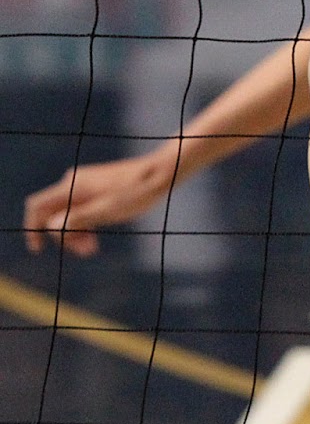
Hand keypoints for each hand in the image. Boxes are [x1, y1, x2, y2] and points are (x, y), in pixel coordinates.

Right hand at [23, 150, 177, 256]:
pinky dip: (84, 223)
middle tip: (87, 251)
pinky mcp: (96, 187)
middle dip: (64, 235)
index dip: (32, 228)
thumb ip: (81, 218)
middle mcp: (74, 182)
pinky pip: (79, 208)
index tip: (38, 250)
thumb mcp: (110, 210)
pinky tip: (95, 237)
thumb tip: (54, 226)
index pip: (38, 206)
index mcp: (74, 186)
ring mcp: (85, 183)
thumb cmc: (139, 191)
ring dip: (75, 232)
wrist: (163, 172)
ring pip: (67, 213)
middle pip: (53, 213)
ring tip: (92, 248)